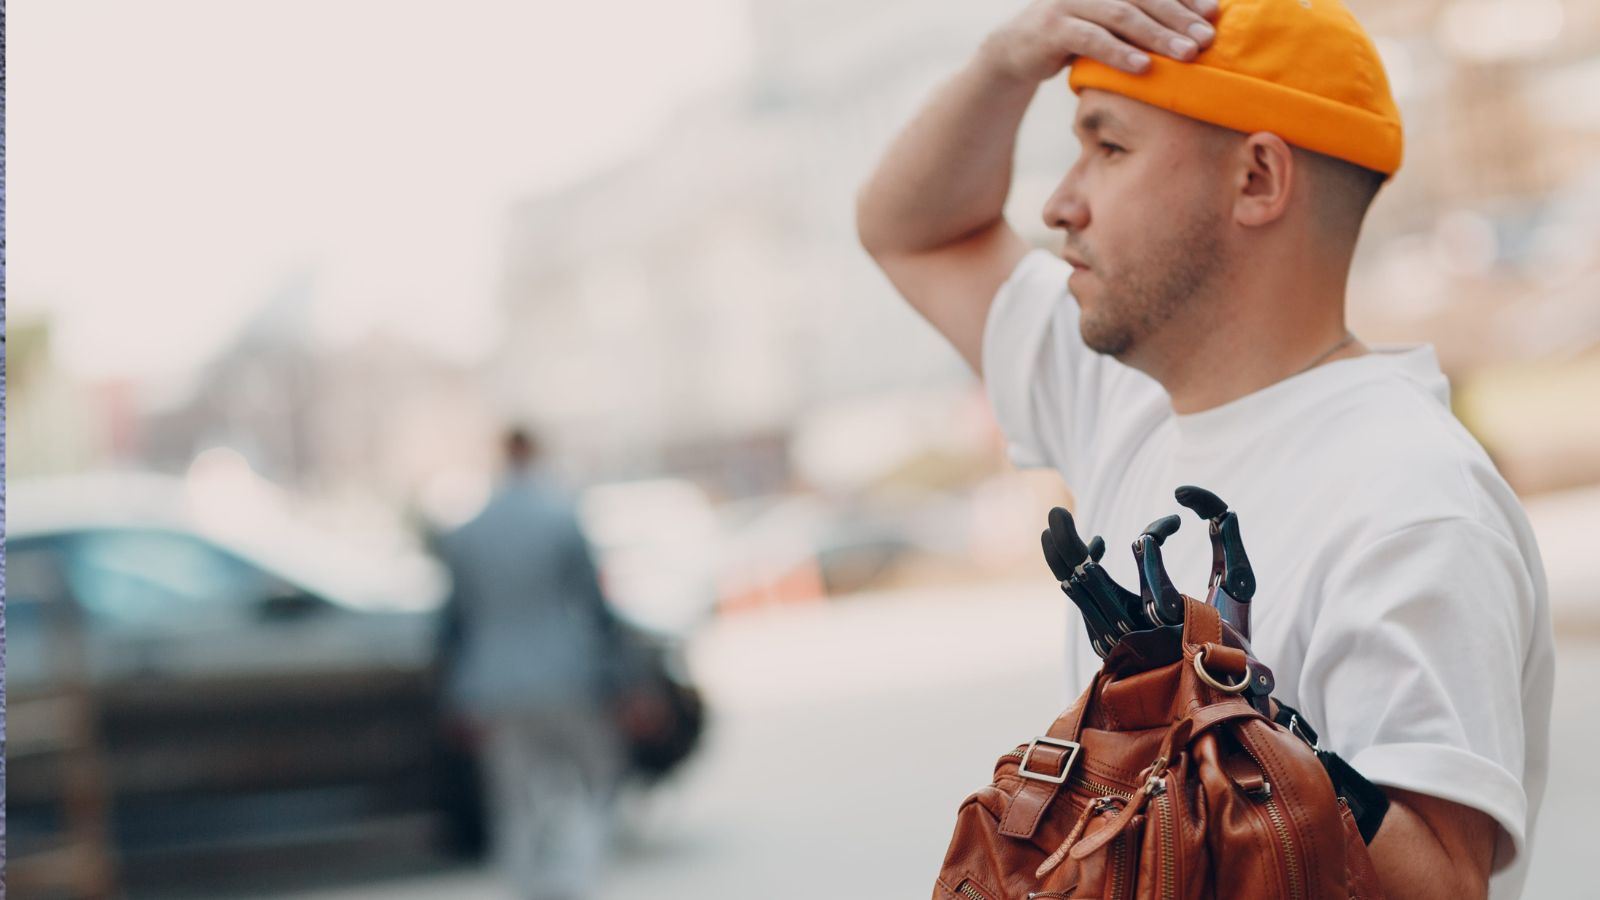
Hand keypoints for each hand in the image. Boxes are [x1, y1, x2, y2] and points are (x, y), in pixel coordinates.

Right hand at [979, 0, 1218, 82]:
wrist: (1016, 50)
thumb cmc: (1074, 35)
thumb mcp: (1107, 21)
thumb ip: (1138, 16)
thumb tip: (1192, 26)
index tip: (1214, 13)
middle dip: (1178, 17)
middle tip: (1206, 39)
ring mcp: (1070, 1)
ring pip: (1122, 15)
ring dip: (1157, 35)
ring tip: (1186, 54)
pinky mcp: (1052, 27)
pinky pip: (1092, 39)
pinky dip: (1119, 52)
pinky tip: (1143, 66)